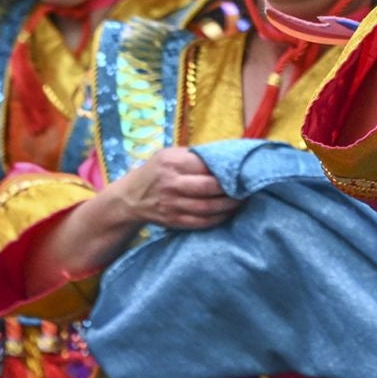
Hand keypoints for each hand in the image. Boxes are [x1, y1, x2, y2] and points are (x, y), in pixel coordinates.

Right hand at [106, 147, 239, 232]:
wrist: (129, 198)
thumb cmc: (157, 171)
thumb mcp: (170, 155)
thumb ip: (196, 156)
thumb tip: (230, 155)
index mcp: (173, 163)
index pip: (207, 166)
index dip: (229, 170)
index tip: (244, 170)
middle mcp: (171, 184)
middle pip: (210, 188)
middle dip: (233, 188)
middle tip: (247, 186)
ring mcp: (172, 205)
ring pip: (209, 207)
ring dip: (230, 205)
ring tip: (243, 199)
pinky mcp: (174, 221)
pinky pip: (202, 222)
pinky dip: (220, 218)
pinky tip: (229, 212)